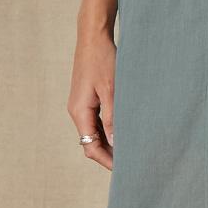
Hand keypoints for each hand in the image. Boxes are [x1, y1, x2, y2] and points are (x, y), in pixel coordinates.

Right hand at [68, 28, 116, 169]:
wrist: (94, 37)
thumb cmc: (103, 60)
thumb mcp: (111, 90)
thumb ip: (112, 118)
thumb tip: (114, 143)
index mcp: (79, 111)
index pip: (90, 147)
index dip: (106, 160)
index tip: (124, 170)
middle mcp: (77, 111)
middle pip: (91, 142)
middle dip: (109, 154)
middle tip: (131, 163)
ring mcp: (81, 105)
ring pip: (94, 132)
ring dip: (110, 142)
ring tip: (130, 149)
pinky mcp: (87, 98)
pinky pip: (96, 121)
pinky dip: (108, 129)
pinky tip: (123, 131)